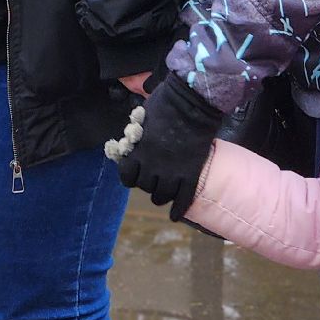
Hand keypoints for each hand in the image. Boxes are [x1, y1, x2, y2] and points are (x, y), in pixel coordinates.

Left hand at [110, 76, 222, 219]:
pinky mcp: (191, 174)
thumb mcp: (142, 117)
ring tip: (164, 193)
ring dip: (160, 195)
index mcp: (138, 151)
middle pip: (145, 186)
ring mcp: (172, 172)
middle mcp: (152, 166)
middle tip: (153, 177)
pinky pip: (183, 198)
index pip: (126, 176)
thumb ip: (138, 134)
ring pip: (161, 196)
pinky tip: (176, 216)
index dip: (130, 175)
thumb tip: (134, 141)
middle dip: (147, 182)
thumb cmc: (165, 102)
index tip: (134, 172)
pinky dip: (179, 209)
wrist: (193, 103)